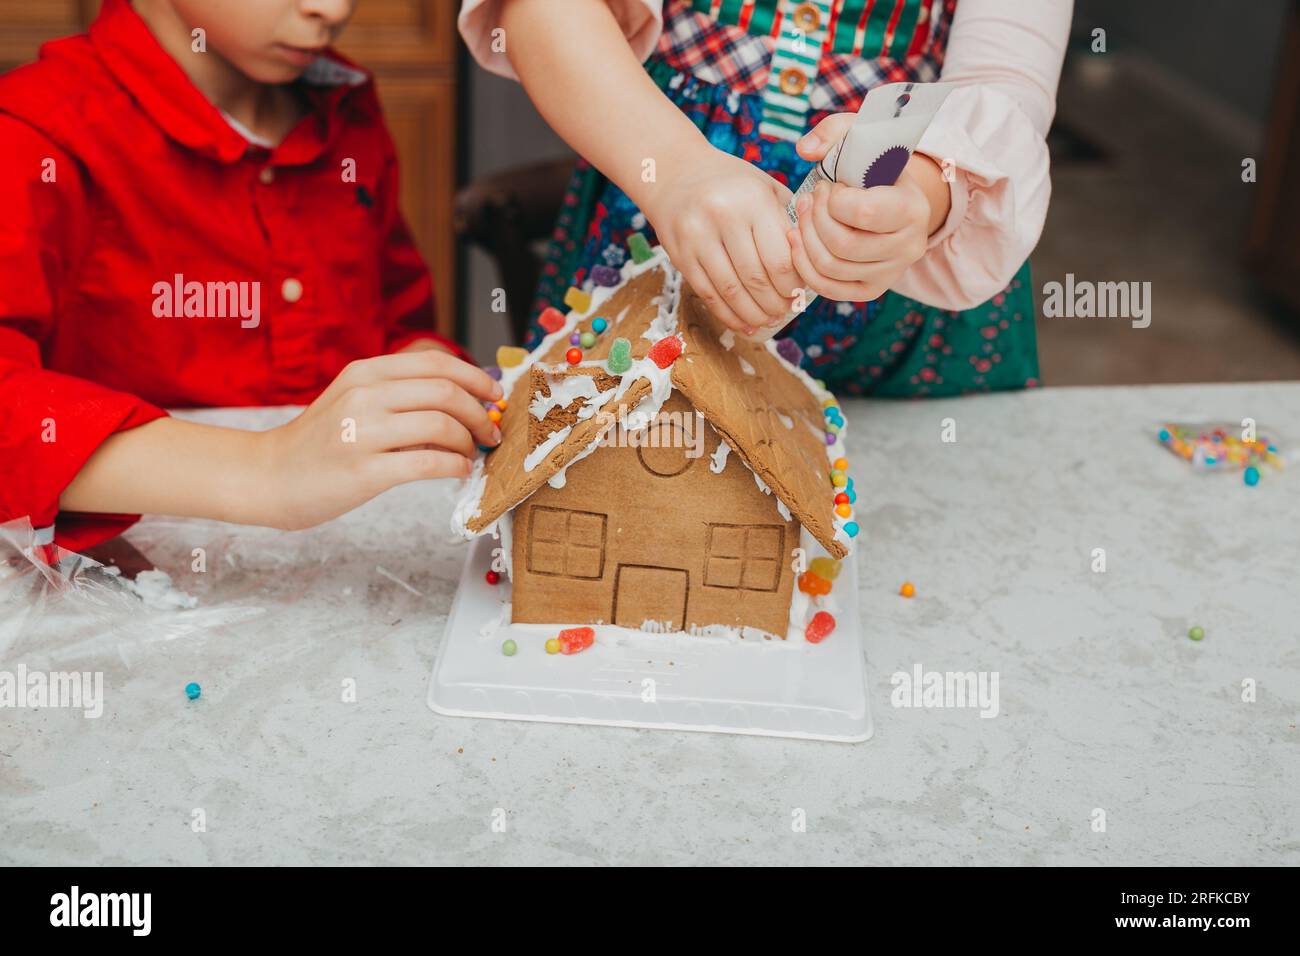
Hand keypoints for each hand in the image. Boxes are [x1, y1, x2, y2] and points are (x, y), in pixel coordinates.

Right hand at [260, 350, 502, 529]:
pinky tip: (457, 472)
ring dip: (468, 443)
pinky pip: (428, 464)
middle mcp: (364, 395)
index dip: (475, 377)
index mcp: (365, 372)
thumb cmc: (319, 442)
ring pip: (441, 426)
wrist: (268, 476)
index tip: (495, 396)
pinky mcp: (364, 471)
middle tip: (489, 433)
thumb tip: (463, 398)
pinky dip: (454, 467)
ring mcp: (362, 433)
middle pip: (445, 392)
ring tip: (470, 455)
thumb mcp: (352, 398)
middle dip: (479, 414)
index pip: (435, 363)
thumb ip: (398, 392)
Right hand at [639, 143, 798, 334]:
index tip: (799, 292)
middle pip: (756, 278)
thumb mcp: (764, 187)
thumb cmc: (730, 183)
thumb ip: (789, 220)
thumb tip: (812, 262)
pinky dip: (728, 315)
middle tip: (785, 310)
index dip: (792, 285)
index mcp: (752, 199)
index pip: (779, 258)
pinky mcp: (679, 255)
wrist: (673, 173)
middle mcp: (722, 216)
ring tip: (768, 319)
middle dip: (775, 303)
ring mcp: (697, 237)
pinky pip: (708, 294)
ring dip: (753, 313)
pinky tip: (744, 323)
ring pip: (731, 291)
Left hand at [787, 113, 949, 302]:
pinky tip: (798, 240)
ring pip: (831, 267)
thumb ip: (832, 132)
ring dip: (805, 239)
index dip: (833, 198)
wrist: (894, 199)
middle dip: (814, 219)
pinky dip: (805, 266)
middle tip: (810, 199)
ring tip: (803, 215)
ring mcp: (892, 272)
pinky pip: (829, 288)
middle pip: (842, 244)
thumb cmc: (874, 167)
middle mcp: (909, 246)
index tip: (831, 185)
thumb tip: (805, 150)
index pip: (862, 213)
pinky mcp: (873, 288)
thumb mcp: (861, 137)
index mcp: (912, 208)